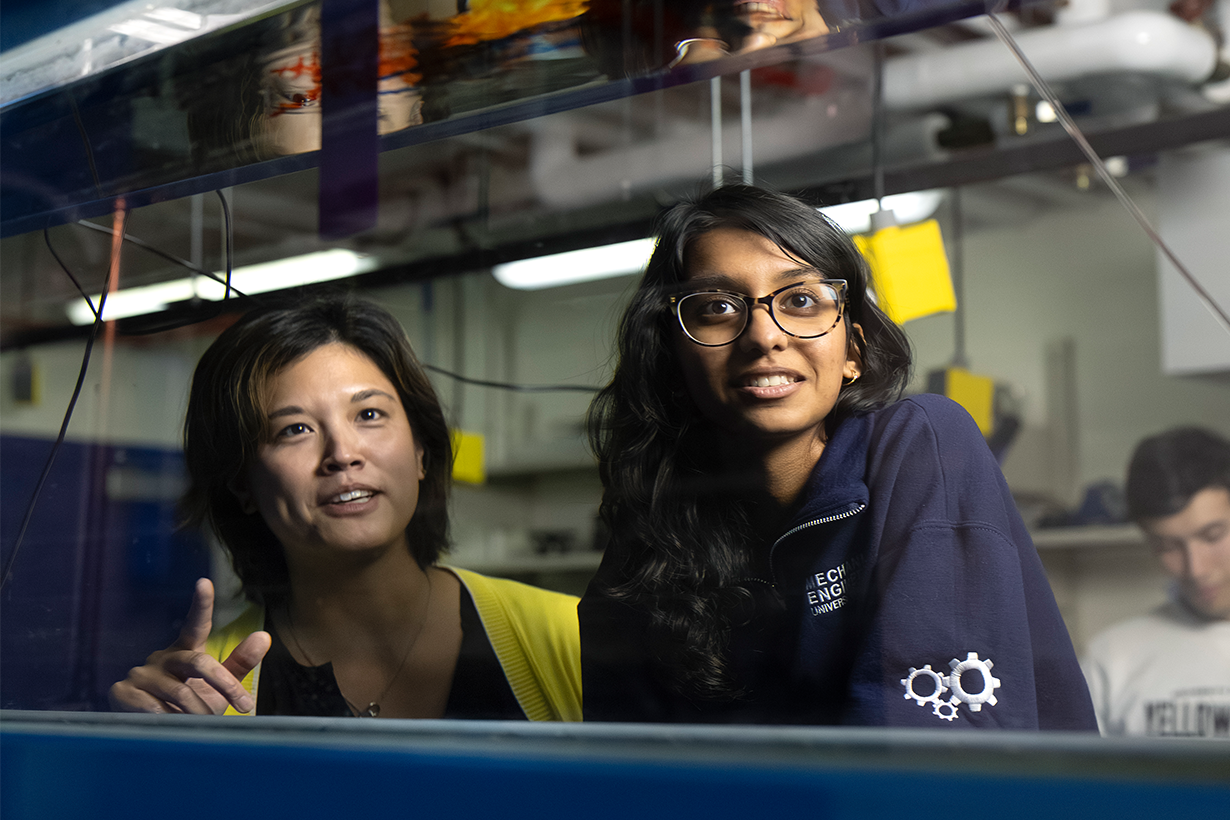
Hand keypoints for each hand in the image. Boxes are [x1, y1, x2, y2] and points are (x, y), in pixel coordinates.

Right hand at [108, 578, 270, 714]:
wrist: (152, 734)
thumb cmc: (189, 707)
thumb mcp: (217, 687)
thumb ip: (239, 663)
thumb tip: (264, 636)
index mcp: (186, 651)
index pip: (195, 625)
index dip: (201, 604)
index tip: (204, 583)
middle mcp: (163, 657)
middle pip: (199, 662)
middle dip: (225, 684)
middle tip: (244, 705)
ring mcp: (141, 673)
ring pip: (181, 692)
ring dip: (198, 712)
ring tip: (202, 724)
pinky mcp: (122, 692)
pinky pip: (154, 708)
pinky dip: (170, 721)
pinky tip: (167, 724)